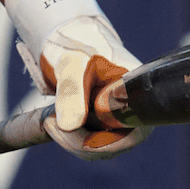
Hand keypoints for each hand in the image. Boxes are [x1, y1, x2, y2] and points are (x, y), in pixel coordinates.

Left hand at [36, 15, 151, 160]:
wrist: (71, 40)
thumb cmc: (79, 47)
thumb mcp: (73, 64)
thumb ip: (72, 91)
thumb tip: (69, 126)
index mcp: (139, 99)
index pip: (127, 136)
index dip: (98, 142)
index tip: (65, 129)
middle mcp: (134, 115)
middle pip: (111, 146)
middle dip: (77, 141)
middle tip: (50, 123)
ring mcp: (119, 122)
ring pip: (98, 147)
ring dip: (72, 140)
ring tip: (51, 120)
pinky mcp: (103, 124)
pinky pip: (89, 142)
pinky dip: (71, 137)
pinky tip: (55, 122)